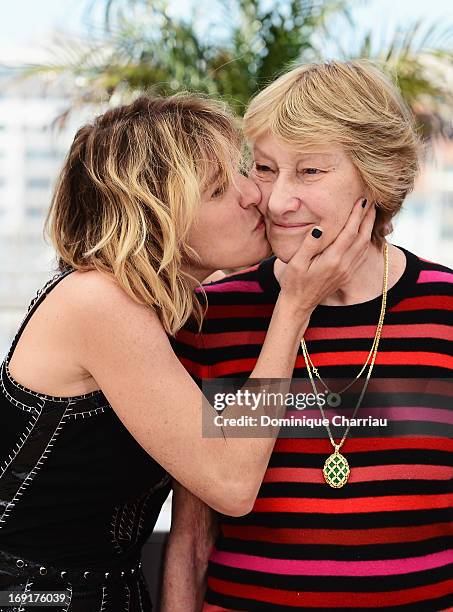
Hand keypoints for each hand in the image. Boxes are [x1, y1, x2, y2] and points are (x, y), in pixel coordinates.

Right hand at [278, 197, 375, 313]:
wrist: (299, 304)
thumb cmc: (294, 282)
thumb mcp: (296, 263)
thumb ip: (309, 244)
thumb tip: (320, 227)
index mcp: (332, 260)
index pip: (350, 233)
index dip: (357, 215)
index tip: (362, 200)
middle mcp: (344, 266)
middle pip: (362, 237)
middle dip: (368, 218)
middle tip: (372, 200)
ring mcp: (347, 271)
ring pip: (364, 246)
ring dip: (369, 228)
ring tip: (370, 212)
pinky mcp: (347, 274)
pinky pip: (361, 255)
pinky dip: (366, 240)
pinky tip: (364, 232)